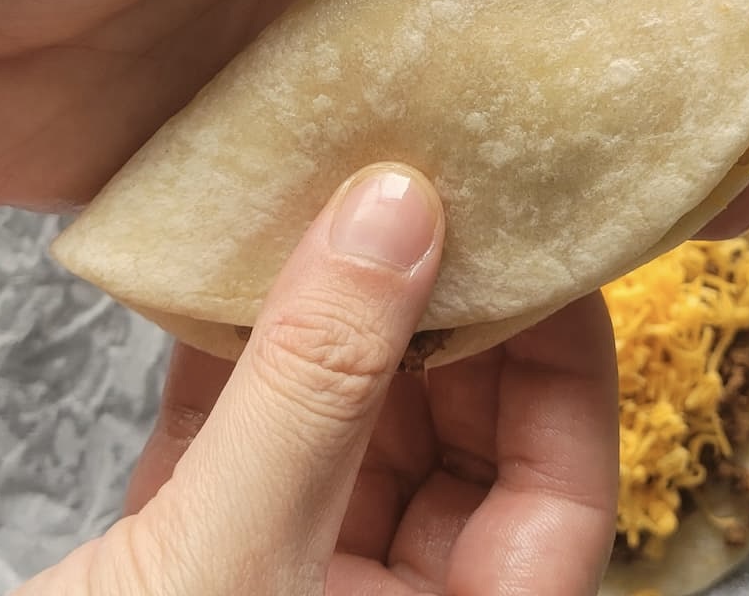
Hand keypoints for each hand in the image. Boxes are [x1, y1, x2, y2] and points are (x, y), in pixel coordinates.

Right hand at [19, 164, 620, 595]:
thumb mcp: (226, 560)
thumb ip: (315, 390)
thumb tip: (397, 217)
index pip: (561, 495)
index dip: (563, 363)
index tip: (537, 239)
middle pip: (461, 450)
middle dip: (441, 320)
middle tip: (426, 192)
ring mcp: (284, 586)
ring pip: (347, 429)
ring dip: (334, 322)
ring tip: (330, 202)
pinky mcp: (186, 558)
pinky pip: (241, 439)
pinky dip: (232, 355)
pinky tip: (222, 269)